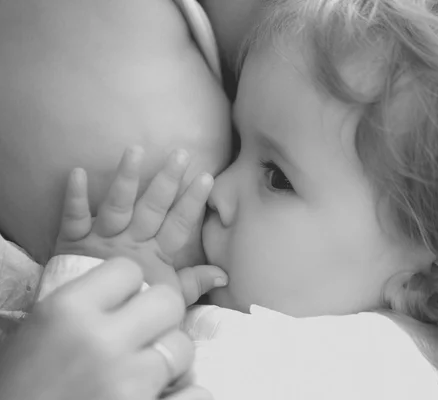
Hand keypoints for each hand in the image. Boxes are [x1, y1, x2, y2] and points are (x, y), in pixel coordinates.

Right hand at [0, 258, 212, 399]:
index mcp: (68, 311)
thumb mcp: (39, 332)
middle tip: (143, 336)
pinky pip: (197, 394)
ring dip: (168, 359)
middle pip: (168, 301)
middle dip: (159, 316)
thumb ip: (86, 305)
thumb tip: (135, 289)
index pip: (128, 270)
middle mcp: (100, 342)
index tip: (119, 304)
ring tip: (144, 372)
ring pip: (183, 347)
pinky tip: (166, 396)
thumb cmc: (20, 384)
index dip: (127, 288)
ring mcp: (126, 383)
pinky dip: (186, 396)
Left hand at [55, 147, 227, 304]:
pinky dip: (74, 196)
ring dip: (126, 178)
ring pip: (117, 205)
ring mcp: (102, 239)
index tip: (206, 178)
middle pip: (151, 208)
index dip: (192, 202)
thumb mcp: (169, 299)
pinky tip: (76, 172)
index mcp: (155, 255)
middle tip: (180, 154)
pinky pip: (73, 217)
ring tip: (133, 150)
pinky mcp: (73, 240)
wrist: (93, 324)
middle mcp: (130, 242)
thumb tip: (224, 275)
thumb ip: (195, 283)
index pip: (178, 224)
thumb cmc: (134, 304)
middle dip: (166, 181)